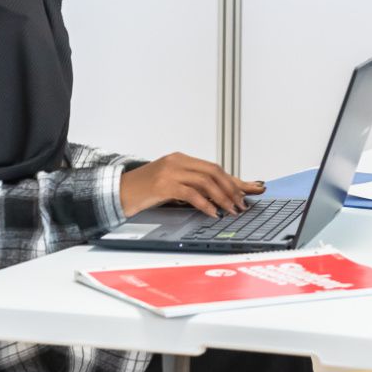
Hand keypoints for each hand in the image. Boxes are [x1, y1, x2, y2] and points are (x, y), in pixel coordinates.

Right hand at [120, 152, 264, 218]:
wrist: (116, 192)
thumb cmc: (144, 192)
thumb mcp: (170, 186)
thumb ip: (191, 187)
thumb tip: (219, 198)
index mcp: (181, 159)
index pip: (215, 167)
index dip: (236, 179)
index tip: (255, 188)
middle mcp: (178, 161)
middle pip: (214, 171)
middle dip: (233, 188)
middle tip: (243, 204)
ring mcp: (170, 171)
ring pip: (206, 180)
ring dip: (223, 197)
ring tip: (232, 211)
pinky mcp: (162, 184)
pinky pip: (191, 192)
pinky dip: (205, 203)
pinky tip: (212, 213)